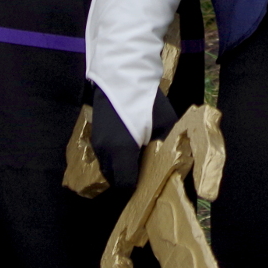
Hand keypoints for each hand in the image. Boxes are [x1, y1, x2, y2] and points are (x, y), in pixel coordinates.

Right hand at [87, 83, 178, 198]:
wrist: (122, 79)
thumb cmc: (147, 101)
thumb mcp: (164, 124)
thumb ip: (165, 147)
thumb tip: (172, 163)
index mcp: (122, 151)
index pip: (125, 184)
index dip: (137, 187)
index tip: (148, 184)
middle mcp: (106, 152)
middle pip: (115, 179)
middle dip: (129, 179)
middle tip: (145, 173)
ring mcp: (98, 145)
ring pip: (108, 170)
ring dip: (120, 170)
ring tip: (137, 160)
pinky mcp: (95, 138)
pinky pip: (104, 158)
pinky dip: (114, 159)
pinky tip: (128, 149)